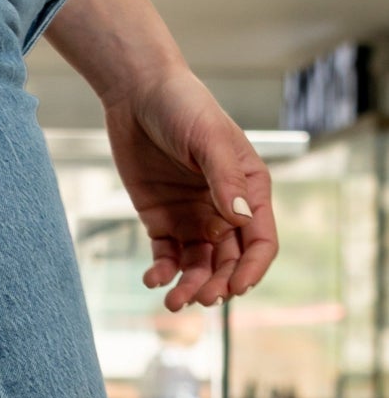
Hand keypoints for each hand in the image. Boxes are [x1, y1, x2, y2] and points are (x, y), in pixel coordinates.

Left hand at [100, 69, 277, 310]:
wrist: (137, 94)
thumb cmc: (183, 107)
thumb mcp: (208, 138)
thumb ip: (223, 179)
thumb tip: (238, 219)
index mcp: (250, 190)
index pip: (260, 242)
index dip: (251, 269)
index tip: (234, 288)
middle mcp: (225, 209)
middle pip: (228, 261)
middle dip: (218, 285)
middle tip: (200, 299)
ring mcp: (192, 216)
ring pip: (198, 265)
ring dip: (190, 286)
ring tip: (173, 303)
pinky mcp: (160, 219)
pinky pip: (166, 254)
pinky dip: (162, 272)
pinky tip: (153, 279)